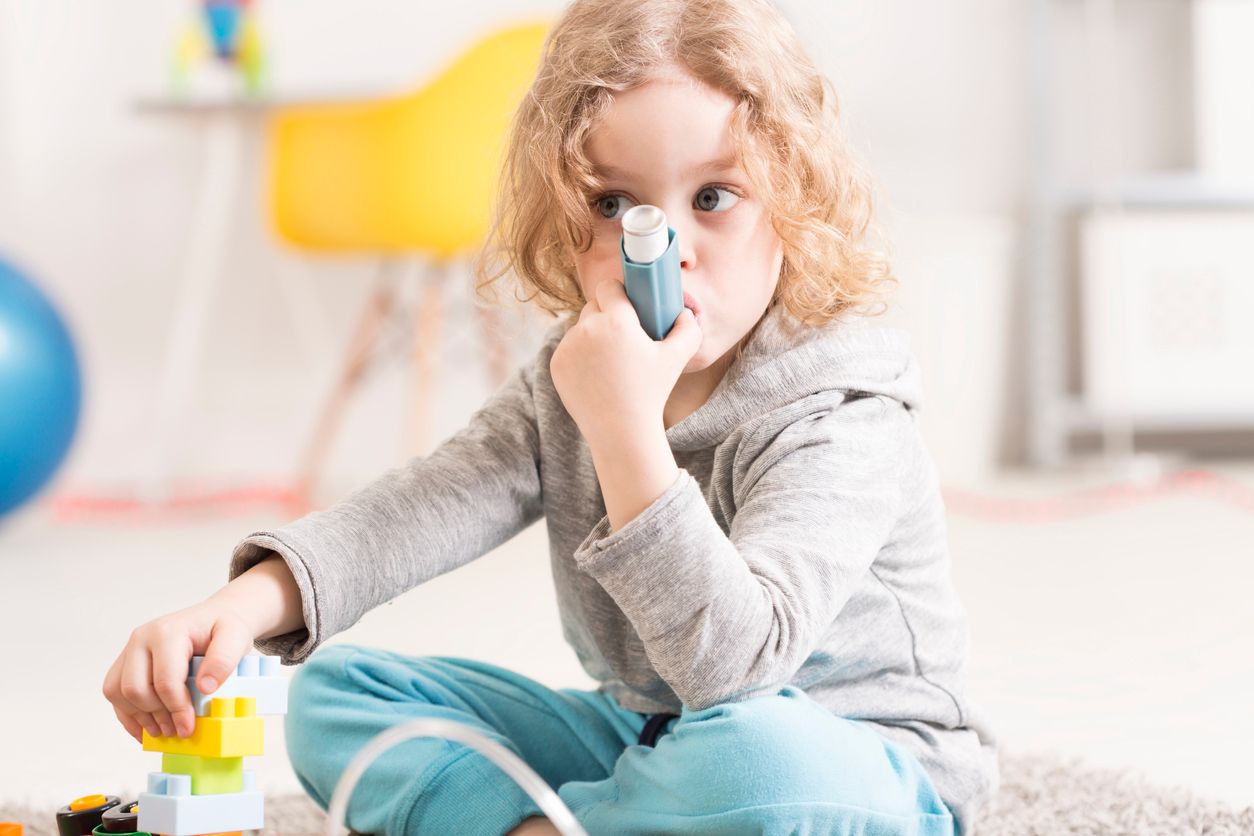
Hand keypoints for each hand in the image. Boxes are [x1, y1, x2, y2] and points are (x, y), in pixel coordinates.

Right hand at [101, 601, 253, 742]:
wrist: (216, 615)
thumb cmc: (223, 627)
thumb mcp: (235, 636)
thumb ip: (223, 660)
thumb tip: (204, 687)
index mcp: (167, 632)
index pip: (165, 680)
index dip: (176, 709)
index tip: (188, 727)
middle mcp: (142, 639)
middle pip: (135, 689)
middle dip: (156, 715)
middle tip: (178, 730)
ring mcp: (131, 650)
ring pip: (118, 693)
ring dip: (139, 717)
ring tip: (164, 730)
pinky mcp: (126, 661)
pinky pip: (114, 692)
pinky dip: (128, 714)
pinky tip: (146, 728)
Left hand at [550, 279, 700, 445]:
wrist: (620, 430)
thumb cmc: (651, 393)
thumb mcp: (677, 359)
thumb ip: (688, 329)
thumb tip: (685, 312)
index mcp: (617, 323)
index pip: (609, 287)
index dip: (619, 294)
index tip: (627, 305)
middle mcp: (587, 330)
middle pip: (594, 305)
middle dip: (607, 314)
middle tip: (623, 336)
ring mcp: (568, 347)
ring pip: (580, 327)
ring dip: (593, 334)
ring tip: (611, 358)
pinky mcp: (556, 363)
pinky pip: (568, 347)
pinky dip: (580, 354)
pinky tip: (596, 371)